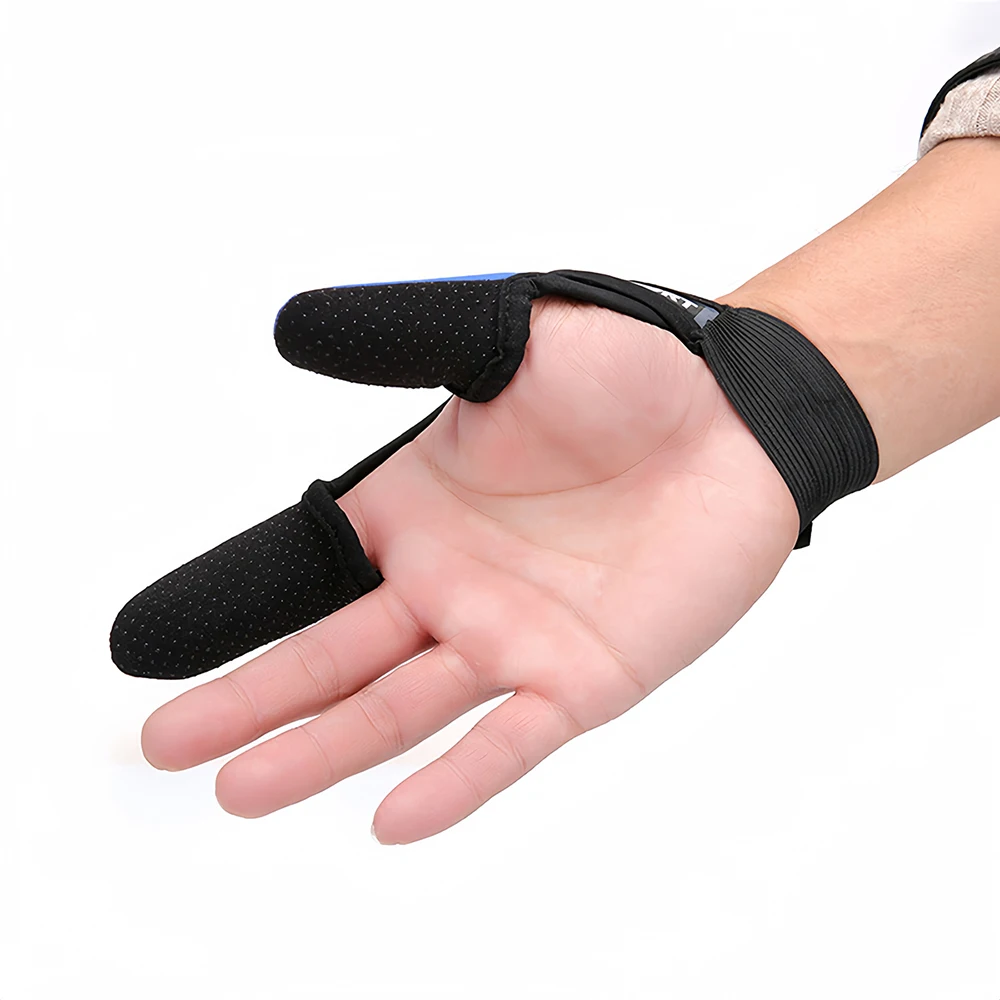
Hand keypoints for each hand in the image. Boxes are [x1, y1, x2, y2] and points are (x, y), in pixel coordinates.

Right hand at [140, 296, 799, 843]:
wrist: (740, 417)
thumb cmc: (628, 370)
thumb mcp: (502, 342)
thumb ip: (402, 343)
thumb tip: (288, 330)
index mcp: (414, 508)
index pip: (299, 567)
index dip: (224, 607)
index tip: (145, 648)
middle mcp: (448, 585)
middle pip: (330, 657)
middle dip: (247, 701)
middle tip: (165, 744)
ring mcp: (511, 638)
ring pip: (398, 711)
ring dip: (321, 751)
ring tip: (239, 790)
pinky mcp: (583, 678)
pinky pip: (510, 741)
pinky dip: (455, 782)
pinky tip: (392, 818)